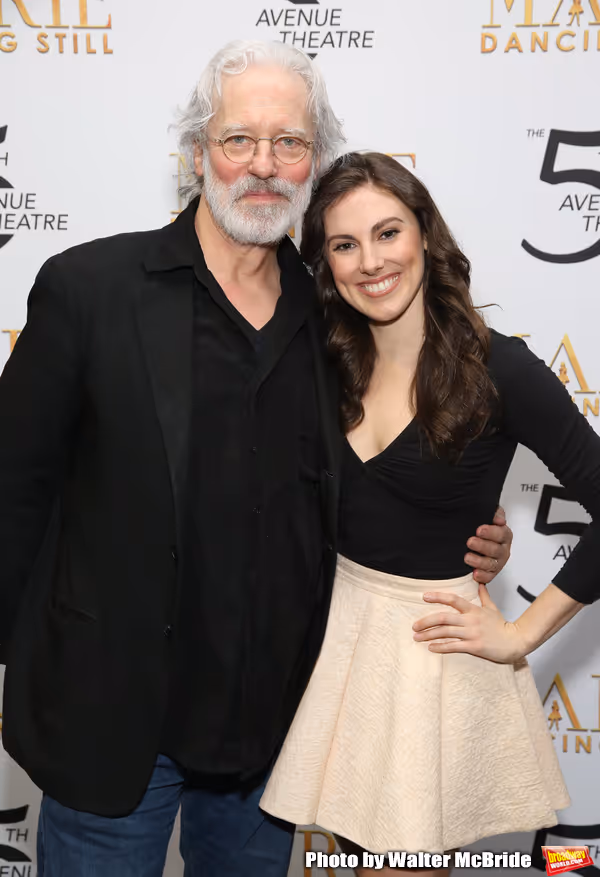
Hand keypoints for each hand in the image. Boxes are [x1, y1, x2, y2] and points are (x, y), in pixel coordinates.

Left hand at [412, 584, 526, 663]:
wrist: (516, 641)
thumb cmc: (502, 625)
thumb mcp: (492, 608)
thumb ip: (483, 596)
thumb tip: (480, 583)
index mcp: (473, 610)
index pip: (453, 599)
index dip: (438, 597)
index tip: (424, 596)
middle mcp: (471, 620)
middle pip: (443, 617)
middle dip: (426, 621)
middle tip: (414, 626)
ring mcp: (472, 633)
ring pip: (446, 632)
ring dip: (429, 635)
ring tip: (417, 638)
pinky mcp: (474, 646)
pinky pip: (454, 646)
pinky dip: (441, 647)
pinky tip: (431, 648)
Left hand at [464, 506, 512, 584]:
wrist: (478, 539)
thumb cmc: (484, 528)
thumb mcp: (489, 516)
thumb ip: (494, 512)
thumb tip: (498, 518)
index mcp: (504, 535)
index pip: (501, 533)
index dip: (491, 532)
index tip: (479, 529)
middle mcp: (503, 549)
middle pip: (495, 549)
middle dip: (482, 546)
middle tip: (470, 542)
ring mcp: (498, 562)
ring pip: (491, 564)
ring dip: (479, 561)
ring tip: (467, 557)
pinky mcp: (491, 573)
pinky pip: (489, 576)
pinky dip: (482, 576)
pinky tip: (474, 574)